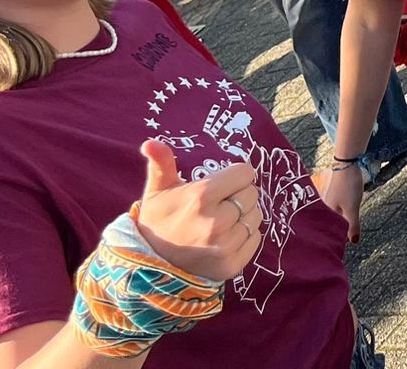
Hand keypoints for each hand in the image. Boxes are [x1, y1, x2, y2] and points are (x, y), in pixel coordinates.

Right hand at [134, 141, 262, 283]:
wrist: (151, 264)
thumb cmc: (159, 219)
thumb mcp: (157, 189)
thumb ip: (161, 163)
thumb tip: (150, 142)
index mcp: (201, 197)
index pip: (245, 173)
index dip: (234, 176)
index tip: (219, 185)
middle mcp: (215, 222)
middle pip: (252, 193)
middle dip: (238, 194)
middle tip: (218, 203)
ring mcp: (224, 246)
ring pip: (256, 216)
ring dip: (243, 215)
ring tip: (220, 220)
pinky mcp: (232, 265)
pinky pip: (255, 238)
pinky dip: (245, 236)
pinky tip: (224, 238)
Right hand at [317, 161, 364, 241]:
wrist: (348, 163)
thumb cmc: (348, 185)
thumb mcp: (352, 208)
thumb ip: (353, 225)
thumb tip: (354, 242)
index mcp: (325, 213)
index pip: (330, 232)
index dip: (337, 240)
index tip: (342, 249)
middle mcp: (324, 208)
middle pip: (332, 225)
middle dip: (338, 232)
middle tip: (346, 242)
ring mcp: (329, 200)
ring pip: (336, 217)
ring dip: (342, 223)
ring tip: (347, 233)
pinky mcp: (335, 194)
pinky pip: (338, 208)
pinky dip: (343, 214)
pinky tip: (348, 215)